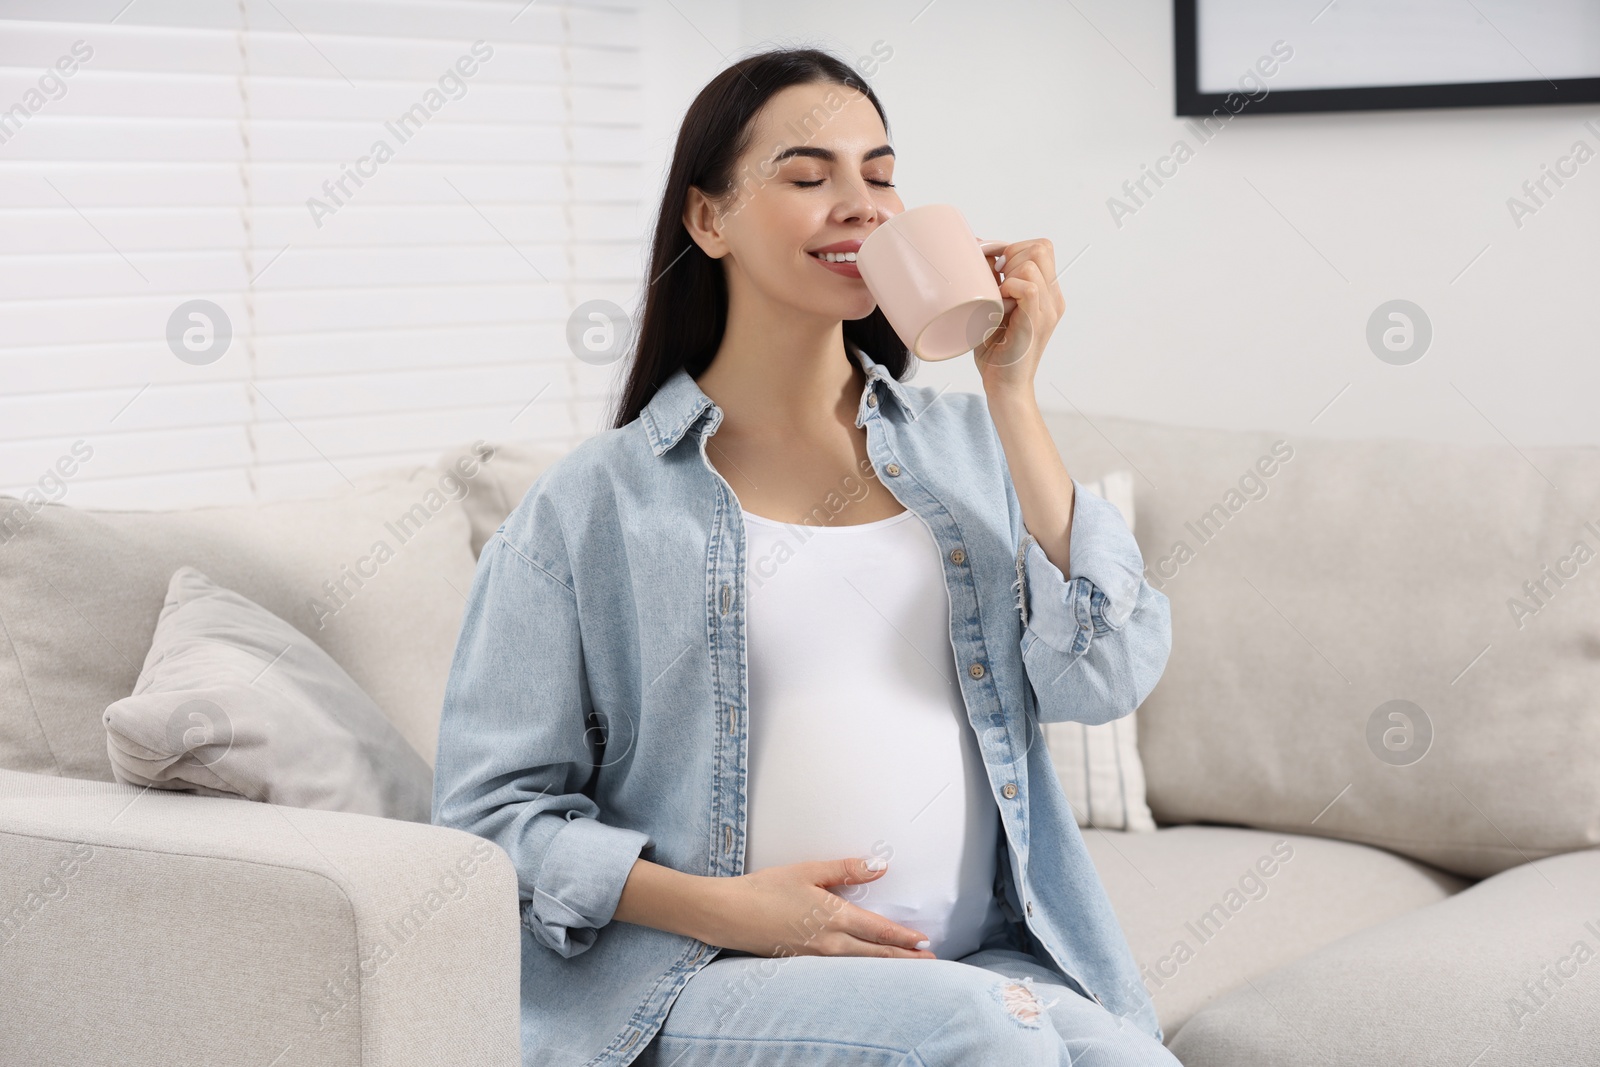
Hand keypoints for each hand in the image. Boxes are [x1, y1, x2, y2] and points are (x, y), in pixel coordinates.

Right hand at [711, 857, 936, 958]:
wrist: (728, 914)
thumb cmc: (765, 889)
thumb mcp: (807, 871)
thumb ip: (846, 869)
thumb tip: (879, 865)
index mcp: (833, 917)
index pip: (879, 930)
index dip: (904, 938)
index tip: (924, 942)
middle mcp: (829, 943)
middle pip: (875, 954)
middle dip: (904, 959)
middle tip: (928, 963)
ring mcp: (815, 957)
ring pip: (859, 964)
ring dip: (884, 965)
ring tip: (904, 967)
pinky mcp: (801, 961)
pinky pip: (839, 968)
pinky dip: (860, 968)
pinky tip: (863, 966)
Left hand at [972, 238, 1065, 397]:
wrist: (1004, 386)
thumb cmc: (995, 350)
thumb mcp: (993, 306)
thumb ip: (993, 280)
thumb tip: (982, 251)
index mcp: (1048, 293)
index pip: (1041, 247)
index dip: (1016, 249)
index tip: (998, 272)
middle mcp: (1053, 298)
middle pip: (1041, 247)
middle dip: (1012, 255)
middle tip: (998, 282)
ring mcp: (1048, 309)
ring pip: (1034, 261)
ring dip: (1009, 272)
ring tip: (998, 295)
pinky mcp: (1037, 322)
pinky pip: (1030, 287)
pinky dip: (1009, 288)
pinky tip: (999, 303)